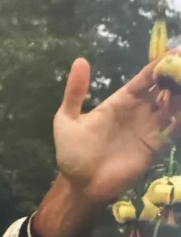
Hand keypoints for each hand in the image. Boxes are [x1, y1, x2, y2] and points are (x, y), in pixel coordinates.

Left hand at [54, 53, 180, 203]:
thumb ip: (75, 92)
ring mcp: (150, 129)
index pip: (146, 78)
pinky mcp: (156, 147)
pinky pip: (175, 129)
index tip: (176, 51)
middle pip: (166, 88)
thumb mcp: (67, 119)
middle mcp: (140, 111)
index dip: (161, 64)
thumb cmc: (72, 153)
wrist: (80, 185)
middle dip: (178, 75)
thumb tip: (80, 60)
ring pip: (175, 105)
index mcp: (121, 101)